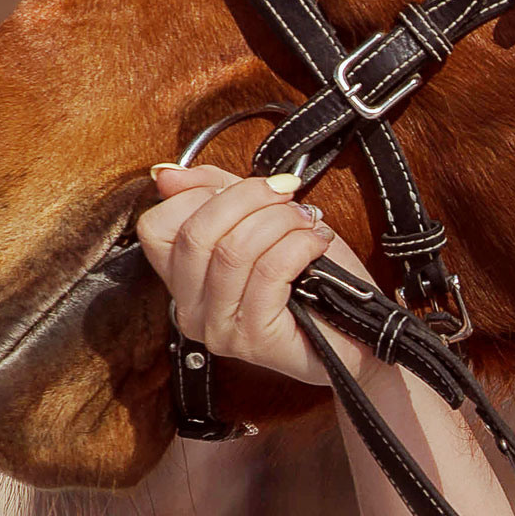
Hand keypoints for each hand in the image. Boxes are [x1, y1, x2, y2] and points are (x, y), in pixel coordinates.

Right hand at [136, 162, 372, 387]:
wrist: (358, 334)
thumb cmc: (315, 280)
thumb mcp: (261, 221)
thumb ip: (216, 194)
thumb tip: (168, 175)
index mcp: (183, 281)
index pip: (157, 227)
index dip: (201, 194)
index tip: (248, 189)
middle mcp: (191, 311)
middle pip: (196, 234)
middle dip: (248, 198)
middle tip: (286, 195)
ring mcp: (219, 330)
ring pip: (233, 250)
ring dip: (279, 221)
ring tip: (307, 221)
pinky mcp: (255, 340)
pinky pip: (270, 271)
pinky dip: (298, 245)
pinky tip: (316, 244)